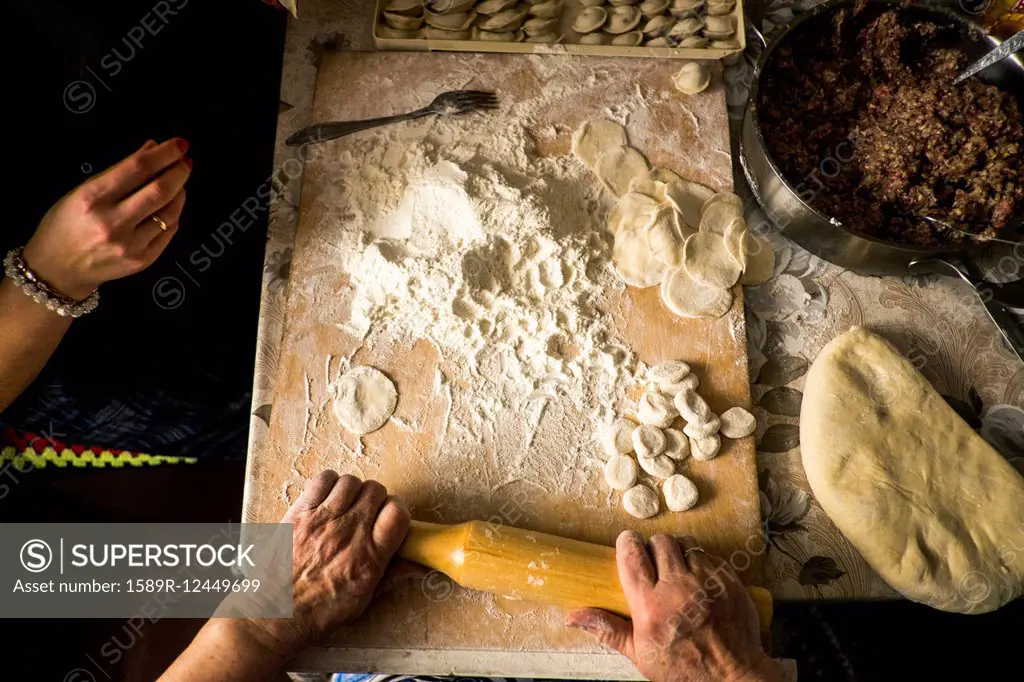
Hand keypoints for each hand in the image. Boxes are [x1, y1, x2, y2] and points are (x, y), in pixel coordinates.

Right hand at [22, 138, 190, 299]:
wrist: (59, 269)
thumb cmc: (67, 223)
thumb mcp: (83, 190)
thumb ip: (120, 171)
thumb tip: (152, 148)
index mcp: (92, 198)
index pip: (138, 168)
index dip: (164, 154)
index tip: (180, 144)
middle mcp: (112, 222)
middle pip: (160, 190)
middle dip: (179, 171)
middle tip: (187, 161)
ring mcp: (130, 244)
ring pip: (170, 212)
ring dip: (180, 192)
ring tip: (180, 182)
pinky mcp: (142, 260)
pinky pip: (169, 231)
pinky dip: (174, 214)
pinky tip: (171, 205)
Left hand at [235, 471, 418, 658]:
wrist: (275, 613)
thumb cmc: (317, 612)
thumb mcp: (363, 600)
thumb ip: (392, 577)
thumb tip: (419, 567)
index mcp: (370, 556)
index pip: (398, 513)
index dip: (397, 510)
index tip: (390, 517)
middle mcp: (350, 532)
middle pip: (376, 491)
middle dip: (375, 498)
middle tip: (366, 512)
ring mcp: (324, 520)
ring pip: (351, 482)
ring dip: (352, 490)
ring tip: (345, 504)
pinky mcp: (300, 513)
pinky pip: (323, 480)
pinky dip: (328, 484)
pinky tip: (325, 499)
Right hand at [566, 532, 780, 681]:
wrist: (732, 676)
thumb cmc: (685, 668)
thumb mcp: (640, 654)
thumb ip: (608, 629)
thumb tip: (573, 617)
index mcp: (651, 606)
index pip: (632, 555)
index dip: (627, 543)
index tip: (627, 544)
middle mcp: (678, 588)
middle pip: (659, 542)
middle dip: (653, 547)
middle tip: (654, 561)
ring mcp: (706, 582)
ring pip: (686, 543)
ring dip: (678, 550)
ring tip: (678, 569)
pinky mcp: (728, 580)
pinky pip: (710, 555)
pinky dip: (702, 562)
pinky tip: (699, 580)